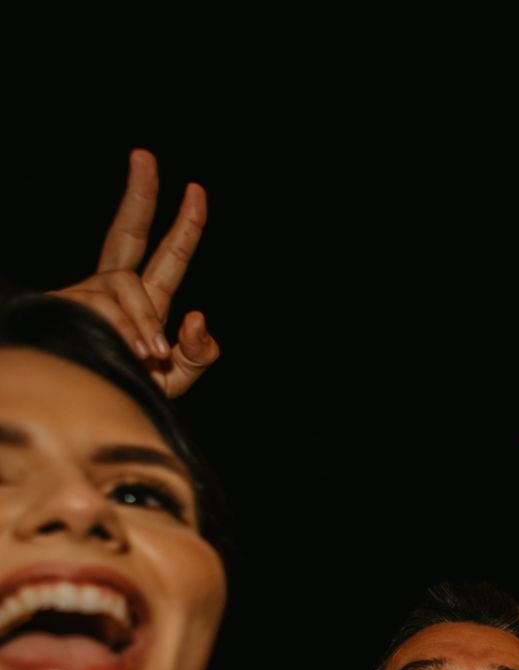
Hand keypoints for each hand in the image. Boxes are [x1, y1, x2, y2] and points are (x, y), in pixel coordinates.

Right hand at [51, 149, 219, 396]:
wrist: (88, 414)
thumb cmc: (130, 395)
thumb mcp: (177, 379)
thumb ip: (199, 353)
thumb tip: (196, 315)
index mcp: (148, 302)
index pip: (167, 256)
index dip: (185, 226)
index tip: (196, 190)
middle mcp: (115, 289)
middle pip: (127, 232)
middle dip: (139, 194)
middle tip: (144, 154)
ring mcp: (88, 294)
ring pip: (128, 284)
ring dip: (145, 319)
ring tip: (151, 355)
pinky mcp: (67, 306)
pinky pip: (105, 308)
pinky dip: (125, 331)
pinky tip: (130, 352)